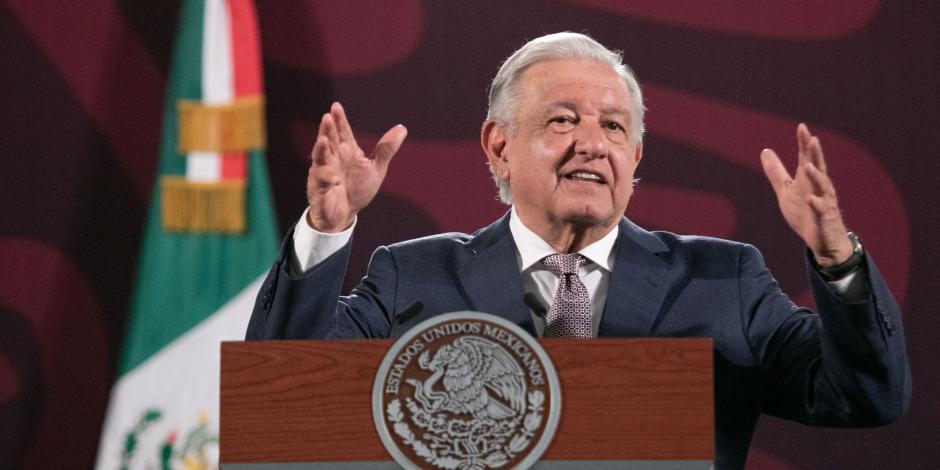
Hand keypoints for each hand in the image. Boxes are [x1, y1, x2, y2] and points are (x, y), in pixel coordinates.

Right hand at [306, 102, 406, 231]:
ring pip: (320, 158)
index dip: (339, 120)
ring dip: (320, 149)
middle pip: (329, 140)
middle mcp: (333, 159)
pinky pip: (321, 182)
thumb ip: (385, 150)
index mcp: (346, 151)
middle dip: (327, 130)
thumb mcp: (375, 169)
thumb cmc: (357, 189)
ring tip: (322, 140)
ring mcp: (324, 172)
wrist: (345, 215)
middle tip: (327, 117)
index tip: (336, 106)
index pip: (342, 132)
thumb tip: (402, 128)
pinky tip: (334, 179)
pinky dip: (326, 178)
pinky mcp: (319, 188)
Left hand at [760, 123, 852, 266]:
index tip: (802, 127)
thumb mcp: (786, 190)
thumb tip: (765, 150)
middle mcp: (819, 187)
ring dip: (816, 176)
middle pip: (817, 167)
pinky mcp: (823, 218)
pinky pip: (819, 210)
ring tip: (808, 166)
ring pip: (821, 186)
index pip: (807, 157)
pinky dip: (815, 204)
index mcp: (809, 179)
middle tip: (812, 139)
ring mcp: (823, 202)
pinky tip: (810, 198)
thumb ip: (776, 171)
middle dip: (815, 154)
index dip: (804, 143)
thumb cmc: (804, 212)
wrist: (822, 239)